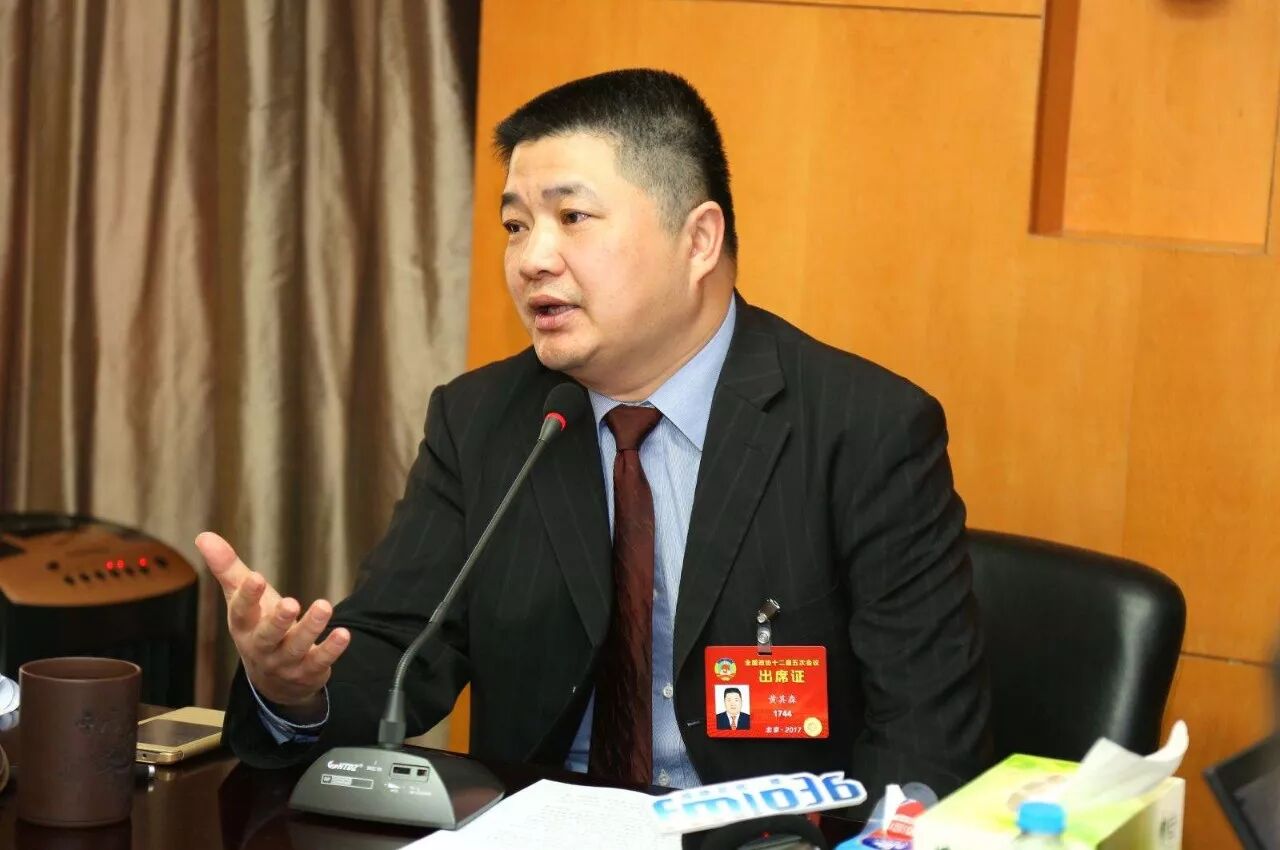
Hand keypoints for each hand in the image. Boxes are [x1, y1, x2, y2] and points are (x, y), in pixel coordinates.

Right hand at [195, 532, 349, 717]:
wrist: (273, 679)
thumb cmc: (258, 625)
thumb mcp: (242, 599)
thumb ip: (227, 568)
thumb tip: (203, 536)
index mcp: (244, 626)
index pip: (241, 612)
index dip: (247, 596)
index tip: (256, 577)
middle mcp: (262, 647)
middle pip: (267, 636)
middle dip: (278, 620)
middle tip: (291, 603)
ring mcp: (285, 662)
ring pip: (296, 647)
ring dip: (310, 628)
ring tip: (324, 606)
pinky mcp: (309, 671)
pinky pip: (320, 661)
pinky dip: (332, 649)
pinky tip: (343, 633)